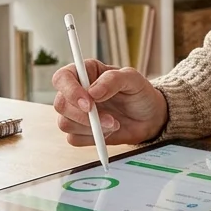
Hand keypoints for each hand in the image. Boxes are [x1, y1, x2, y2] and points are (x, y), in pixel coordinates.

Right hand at [51, 60, 167, 146]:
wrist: (149, 117)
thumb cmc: (140, 93)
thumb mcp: (133, 79)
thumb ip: (113, 80)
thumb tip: (92, 91)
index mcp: (86, 72)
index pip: (62, 78)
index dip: (70, 91)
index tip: (89, 103)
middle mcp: (77, 91)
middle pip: (60, 104)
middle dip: (83, 115)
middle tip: (109, 119)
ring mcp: (76, 112)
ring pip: (64, 123)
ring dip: (91, 128)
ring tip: (114, 123)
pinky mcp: (79, 131)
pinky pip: (73, 139)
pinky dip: (92, 138)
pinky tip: (108, 131)